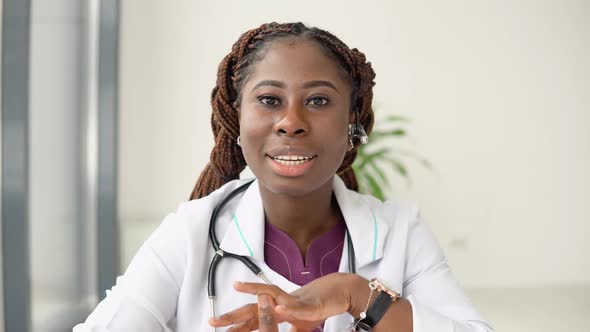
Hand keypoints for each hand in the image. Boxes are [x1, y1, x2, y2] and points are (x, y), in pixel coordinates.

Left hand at [209, 273, 359, 330]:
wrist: (339, 291)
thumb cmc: (318, 305)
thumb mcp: (299, 323)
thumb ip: (289, 327)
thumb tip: (283, 329)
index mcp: (277, 310)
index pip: (252, 319)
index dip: (235, 325)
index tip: (218, 330)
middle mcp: (280, 303)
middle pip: (253, 308)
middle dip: (233, 315)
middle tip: (213, 321)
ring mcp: (293, 301)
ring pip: (270, 296)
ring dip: (254, 295)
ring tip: (238, 291)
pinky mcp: (308, 305)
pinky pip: (295, 306)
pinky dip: (286, 306)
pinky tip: (277, 308)